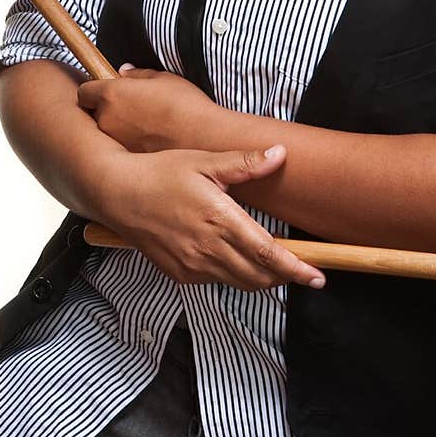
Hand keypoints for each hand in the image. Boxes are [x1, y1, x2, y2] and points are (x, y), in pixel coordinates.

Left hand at [78, 64, 217, 152]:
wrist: (204, 138)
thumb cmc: (186, 105)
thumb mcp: (164, 78)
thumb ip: (138, 74)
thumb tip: (124, 72)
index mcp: (111, 95)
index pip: (84, 92)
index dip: (94, 91)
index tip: (106, 91)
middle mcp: (106, 120)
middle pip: (94, 114)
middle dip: (108, 110)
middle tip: (132, 108)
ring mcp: (115, 143)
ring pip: (108, 133)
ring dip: (119, 129)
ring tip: (146, 126)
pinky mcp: (126, 160)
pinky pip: (121, 148)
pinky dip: (130, 144)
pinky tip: (151, 140)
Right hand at [93, 144, 325, 291]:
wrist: (118, 193)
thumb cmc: (162, 172)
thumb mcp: (205, 161)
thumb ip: (245, 163)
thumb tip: (280, 153)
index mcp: (219, 219)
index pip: (267, 254)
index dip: (295, 269)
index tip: (317, 277)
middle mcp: (207, 248)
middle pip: (258, 276)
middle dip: (284, 276)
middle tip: (304, 270)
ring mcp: (192, 265)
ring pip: (239, 283)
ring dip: (262, 278)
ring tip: (276, 266)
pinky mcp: (180, 274)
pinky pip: (216, 281)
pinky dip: (234, 275)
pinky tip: (236, 258)